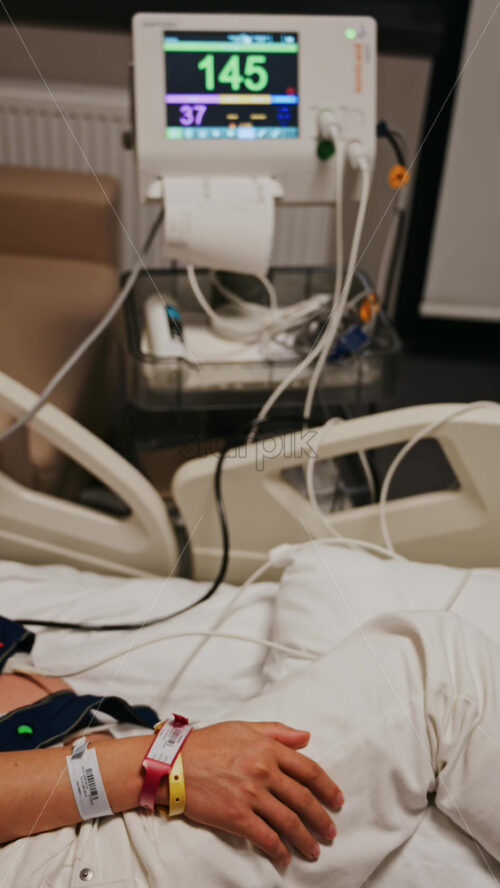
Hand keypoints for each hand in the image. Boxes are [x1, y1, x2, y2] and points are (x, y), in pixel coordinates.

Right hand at [181, 721, 343, 867]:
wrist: (173, 763)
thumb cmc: (207, 743)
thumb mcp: (244, 728)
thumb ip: (277, 732)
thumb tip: (306, 737)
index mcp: (268, 749)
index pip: (309, 770)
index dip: (327, 788)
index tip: (337, 800)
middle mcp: (264, 771)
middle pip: (303, 799)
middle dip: (321, 819)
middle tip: (331, 832)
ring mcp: (251, 795)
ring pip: (289, 822)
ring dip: (305, 840)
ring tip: (314, 850)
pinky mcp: (237, 817)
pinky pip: (265, 838)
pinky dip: (279, 851)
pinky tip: (284, 858)